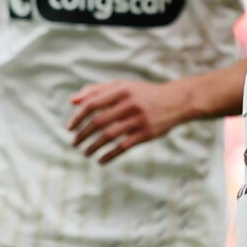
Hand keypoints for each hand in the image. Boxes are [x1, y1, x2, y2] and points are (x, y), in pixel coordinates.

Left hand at [67, 80, 192, 163]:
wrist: (177, 100)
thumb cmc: (144, 93)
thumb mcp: (123, 86)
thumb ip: (97, 90)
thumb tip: (72, 101)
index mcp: (122, 90)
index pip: (93, 104)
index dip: (78, 117)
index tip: (69, 128)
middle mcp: (130, 104)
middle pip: (99, 122)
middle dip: (83, 134)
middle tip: (74, 143)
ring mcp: (139, 119)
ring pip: (110, 136)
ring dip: (94, 147)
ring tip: (85, 153)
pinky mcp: (147, 133)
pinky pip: (123, 147)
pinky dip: (110, 155)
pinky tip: (101, 160)